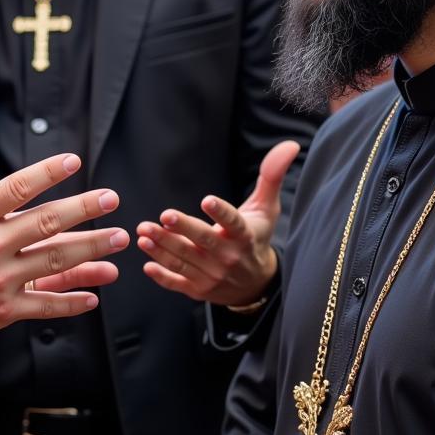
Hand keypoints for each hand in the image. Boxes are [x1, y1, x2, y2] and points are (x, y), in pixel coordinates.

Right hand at [0, 119, 128, 353]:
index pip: (17, 187)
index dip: (48, 172)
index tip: (73, 162)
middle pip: (48, 222)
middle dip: (85, 208)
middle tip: (111, 198)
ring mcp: (0, 280)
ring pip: (56, 261)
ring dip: (91, 250)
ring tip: (119, 241)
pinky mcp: (2, 312)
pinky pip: (44, 304)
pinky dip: (71, 301)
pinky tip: (94, 295)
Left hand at [136, 140, 299, 306]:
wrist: (256, 284)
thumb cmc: (257, 237)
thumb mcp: (267, 208)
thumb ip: (271, 176)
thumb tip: (290, 145)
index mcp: (244, 235)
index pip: (233, 222)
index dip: (221, 212)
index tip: (207, 200)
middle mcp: (229, 257)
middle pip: (203, 242)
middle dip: (182, 229)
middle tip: (163, 216)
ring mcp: (213, 276)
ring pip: (185, 261)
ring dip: (163, 248)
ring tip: (143, 233)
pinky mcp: (199, 290)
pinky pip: (178, 284)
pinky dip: (162, 277)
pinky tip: (147, 264)